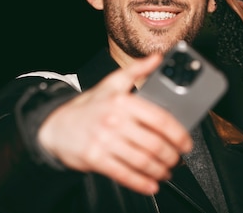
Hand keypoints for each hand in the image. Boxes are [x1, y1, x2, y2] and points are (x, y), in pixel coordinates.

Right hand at [38, 54, 192, 194]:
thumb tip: (157, 58)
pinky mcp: (95, 159)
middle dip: (171, 156)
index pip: (159, 119)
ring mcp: (104, 141)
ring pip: (142, 161)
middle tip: (177, 159)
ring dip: (159, 170)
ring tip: (166, 171)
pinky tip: (151, 184)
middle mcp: (114, 120)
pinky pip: (124, 174)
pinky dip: (141, 183)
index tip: (186, 143)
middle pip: (154, 143)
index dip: (178, 134)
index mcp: (123, 101)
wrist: (56, 126)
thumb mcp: (112, 83)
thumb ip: (137, 70)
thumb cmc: (88, 107)